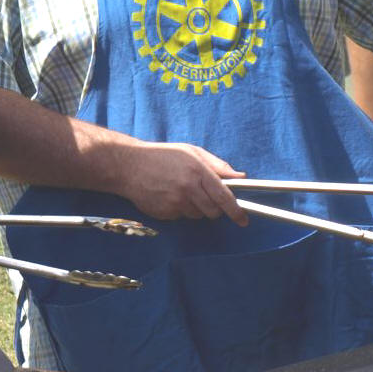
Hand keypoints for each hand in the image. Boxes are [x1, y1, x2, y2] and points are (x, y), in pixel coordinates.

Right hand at [119, 141, 248, 224]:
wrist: (129, 165)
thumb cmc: (162, 155)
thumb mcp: (191, 152)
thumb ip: (217, 165)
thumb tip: (240, 176)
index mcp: (198, 171)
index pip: (224, 196)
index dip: (236, 211)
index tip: (243, 219)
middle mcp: (188, 188)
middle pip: (213, 211)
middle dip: (214, 208)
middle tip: (204, 196)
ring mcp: (176, 203)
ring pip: (197, 215)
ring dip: (195, 207)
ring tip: (180, 190)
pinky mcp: (165, 213)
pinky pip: (181, 217)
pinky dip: (180, 210)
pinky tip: (168, 195)